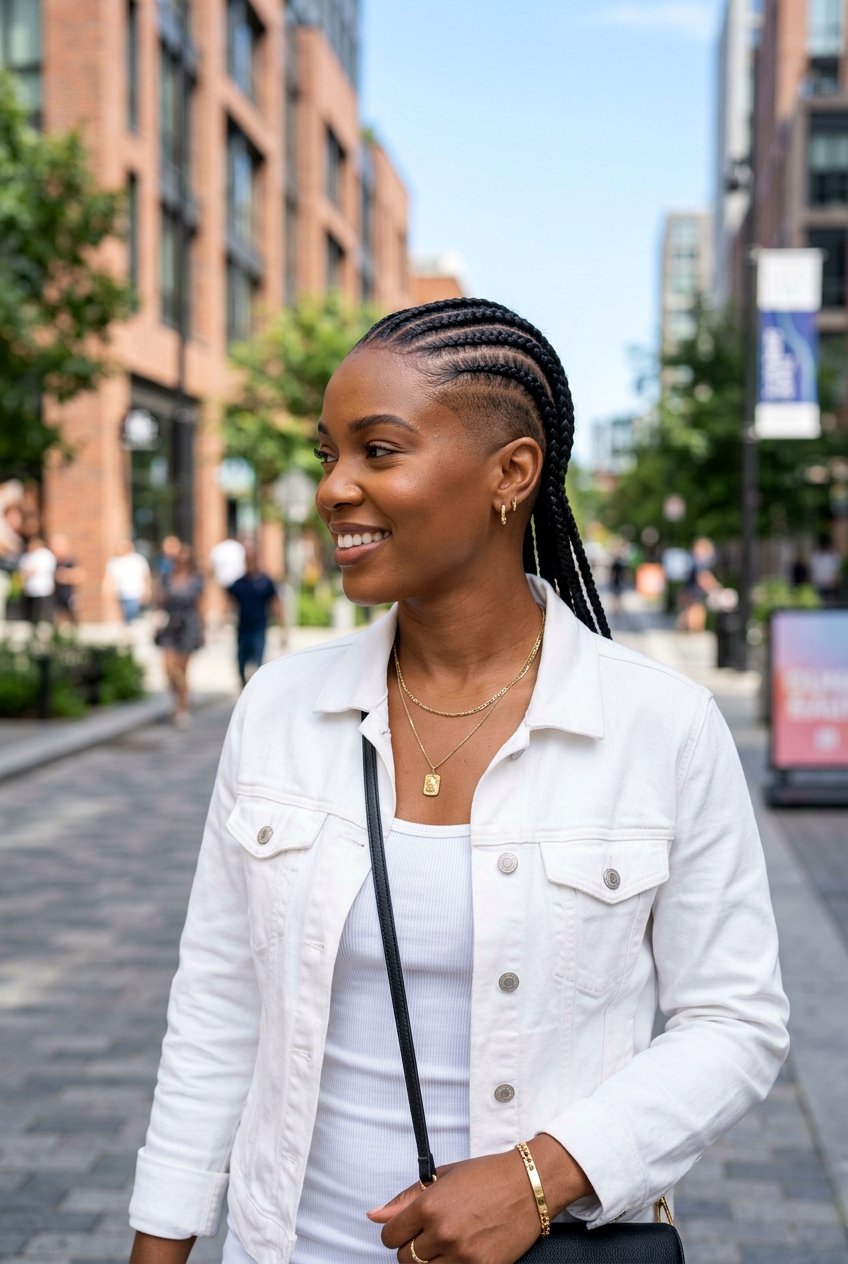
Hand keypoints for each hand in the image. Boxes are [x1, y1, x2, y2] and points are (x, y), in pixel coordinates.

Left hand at [366, 1150, 543, 1263]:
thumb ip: (406, 1198)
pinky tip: (461, 1252)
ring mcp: (461, 1255)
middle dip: (413, 1248)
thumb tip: (374, 1215)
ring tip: (447, 1243)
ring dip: (431, 1261)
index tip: (408, 1228)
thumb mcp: (443, 1177)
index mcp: (429, 1205)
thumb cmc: (486, 1176)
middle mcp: (442, 1232)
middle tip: (432, 1234)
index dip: (397, 1232)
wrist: (529, 1187)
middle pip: (404, 1258)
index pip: (390, 1235)